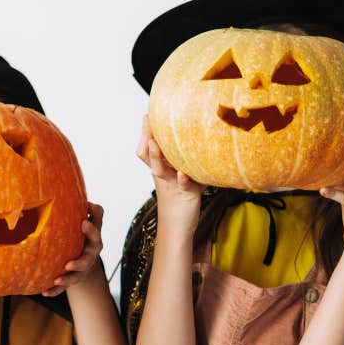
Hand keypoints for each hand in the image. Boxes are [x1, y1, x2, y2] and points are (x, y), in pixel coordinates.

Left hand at [44, 203, 104, 296]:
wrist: (87, 256)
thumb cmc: (86, 234)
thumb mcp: (92, 222)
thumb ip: (93, 212)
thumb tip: (87, 200)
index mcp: (94, 241)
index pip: (95, 235)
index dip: (91, 230)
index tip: (83, 222)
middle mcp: (89, 256)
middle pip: (87, 260)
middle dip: (79, 263)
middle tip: (69, 264)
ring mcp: (81, 269)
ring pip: (76, 276)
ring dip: (67, 279)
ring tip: (57, 279)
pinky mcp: (73, 279)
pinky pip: (64, 287)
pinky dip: (55, 291)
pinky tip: (44, 292)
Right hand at [137, 116, 203, 232]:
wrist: (177, 229)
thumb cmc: (182, 202)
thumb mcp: (181, 179)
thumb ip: (185, 163)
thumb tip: (198, 142)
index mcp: (160, 170)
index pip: (147, 149)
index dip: (145, 133)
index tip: (147, 115)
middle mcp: (162, 175)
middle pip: (147, 154)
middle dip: (147, 136)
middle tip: (147, 119)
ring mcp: (171, 185)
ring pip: (159, 169)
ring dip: (157, 156)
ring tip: (155, 143)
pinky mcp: (185, 195)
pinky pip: (183, 185)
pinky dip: (183, 179)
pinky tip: (183, 174)